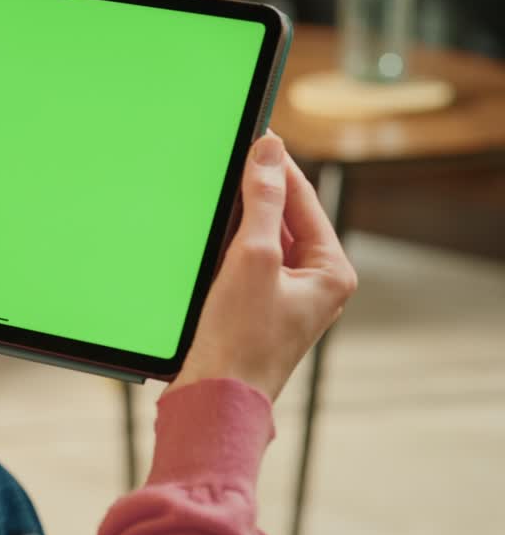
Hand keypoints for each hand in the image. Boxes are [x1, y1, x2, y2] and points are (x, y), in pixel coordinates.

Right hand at [168, 133, 357, 401]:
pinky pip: (244, 264)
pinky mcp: (255, 311)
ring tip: (212, 199)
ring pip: (262, 241)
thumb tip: (270, 151)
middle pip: (284, 220)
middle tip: (228, 162)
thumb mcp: (253, 256)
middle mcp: (315, 285)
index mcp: (331, 272)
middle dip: (255, 194)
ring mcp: (285, 299)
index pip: (304, 201)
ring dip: (237, 222)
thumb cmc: (239, 337)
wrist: (213, 399)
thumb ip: (263, 200)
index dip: (278, 167)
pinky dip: (226, 248)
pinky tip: (203, 240)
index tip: (256, 135)